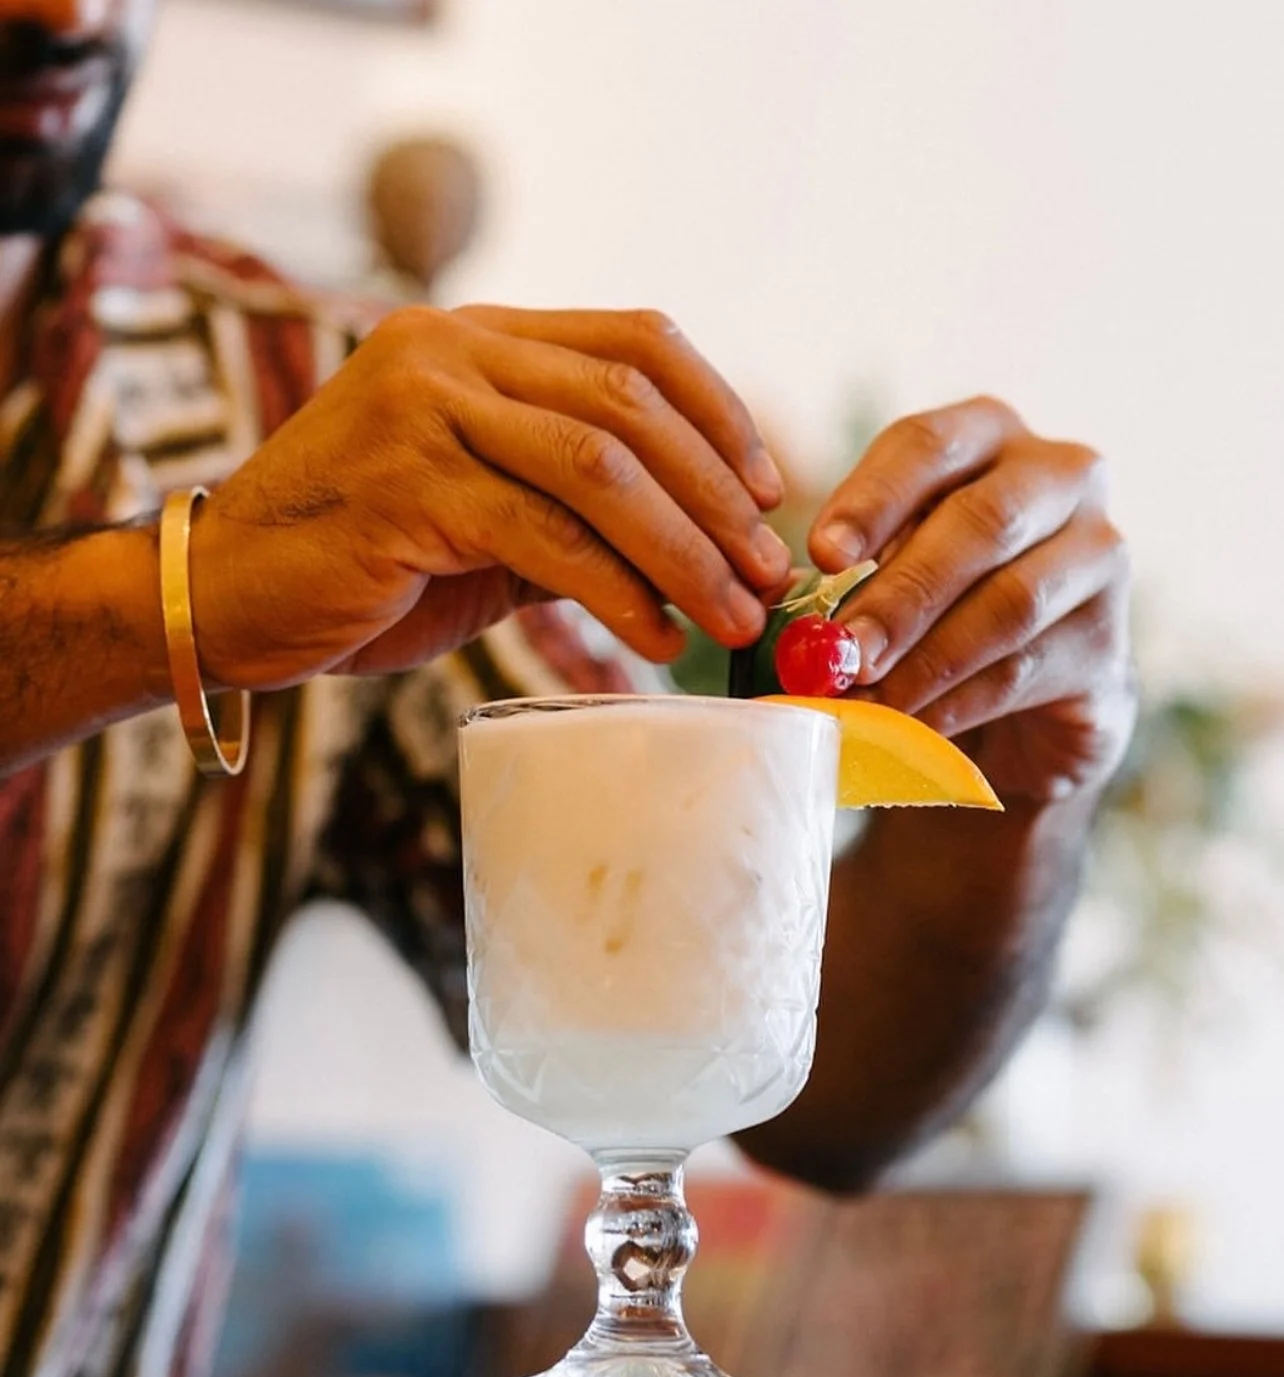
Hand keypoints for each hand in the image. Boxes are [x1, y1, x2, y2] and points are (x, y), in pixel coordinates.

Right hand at [191, 305, 789, 688]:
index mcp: (476, 338)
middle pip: (632, 403)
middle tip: (768, 574)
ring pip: (601, 468)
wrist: (220, 597)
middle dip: (718, 497)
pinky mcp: (406, 486)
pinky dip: (617, 594)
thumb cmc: (359, 562)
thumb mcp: (479, 510)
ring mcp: (423, 409)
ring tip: (734, 616)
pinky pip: (546, 538)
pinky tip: (654, 639)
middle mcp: (451, 351)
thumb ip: (567, 501)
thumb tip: (699, 541)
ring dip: (686, 551)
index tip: (767, 492)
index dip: (719, 414)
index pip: (635, 341)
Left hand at [809, 396, 1135, 804]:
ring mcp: (1099, 557)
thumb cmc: (934, 610)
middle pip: (981, 522)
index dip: (872, 498)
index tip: (823, 554)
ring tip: (866, 697)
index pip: (926, 444)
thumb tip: (786, 604)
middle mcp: (1060, 477)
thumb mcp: (883, 574)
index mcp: (987, 436)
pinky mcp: (1108, 645)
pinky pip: (1026, 671)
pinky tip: (909, 727)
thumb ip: (846, 576)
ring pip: (1011, 603)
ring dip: (927, 657)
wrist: (1023, 704)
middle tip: (843, 649)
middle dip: (901, 592)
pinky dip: (956, 703)